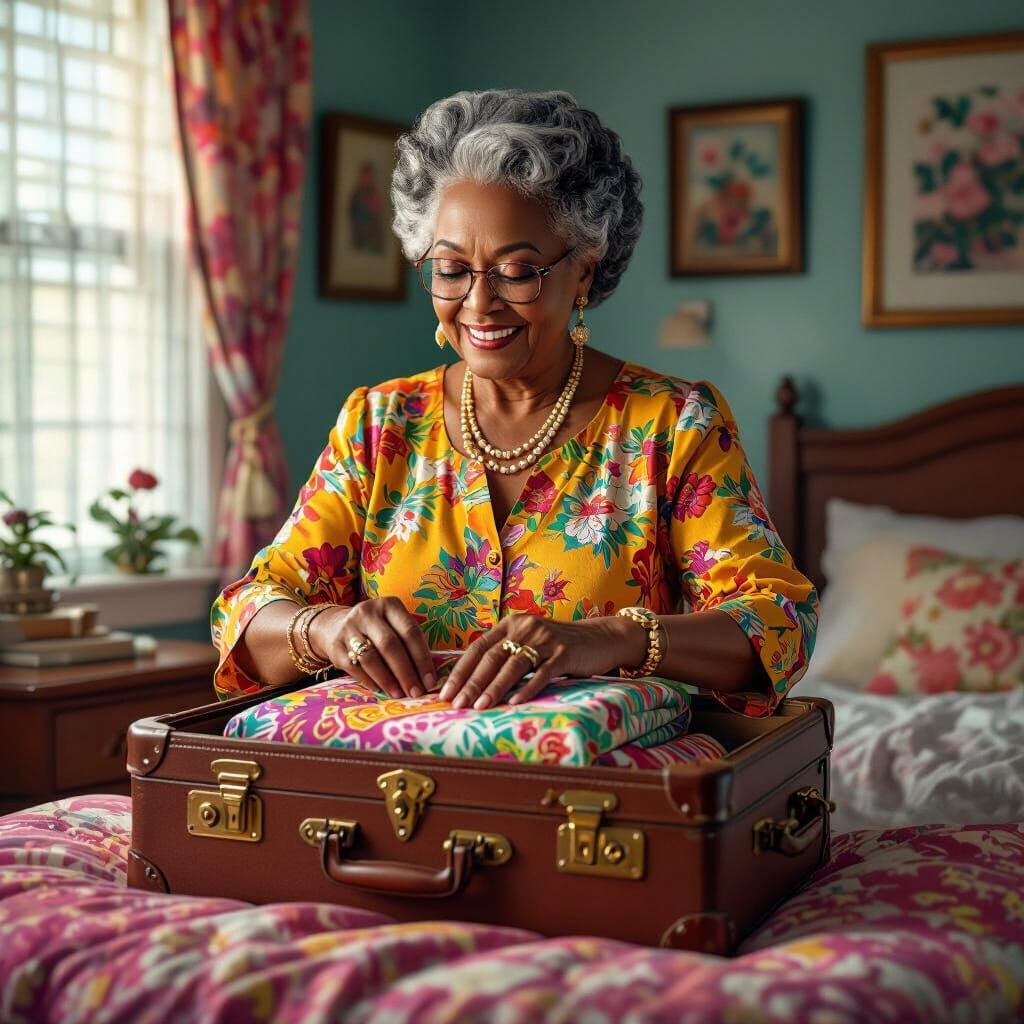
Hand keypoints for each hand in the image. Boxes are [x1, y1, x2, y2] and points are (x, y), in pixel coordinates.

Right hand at [308, 597, 434, 698]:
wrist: (335, 625)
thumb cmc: (378, 629)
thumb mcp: (394, 625)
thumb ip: (410, 643)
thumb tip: (428, 676)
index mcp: (389, 605)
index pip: (410, 632)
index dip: (422, 659)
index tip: (430, 681)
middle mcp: (368, 612)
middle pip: (390, 645)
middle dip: (406, 672)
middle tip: (416, 692)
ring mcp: (349, 628)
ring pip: (371, 658)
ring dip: (387, 680)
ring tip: (399, 693)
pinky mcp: (336, 646)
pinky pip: (355, 668)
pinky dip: (370, 681)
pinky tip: (381, 690)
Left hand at [438, 614, 645, 709]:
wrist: (600, 638)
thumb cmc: (558, 646)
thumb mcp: (528, 643)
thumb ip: (505, 654)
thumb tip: (471, 682)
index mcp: (510, 624)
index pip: (478, 648)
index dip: (460, 671)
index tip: (444, 692)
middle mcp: (525, 628)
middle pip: (491, 658)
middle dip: (472, 683)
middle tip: (456, 705)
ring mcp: (545, 639)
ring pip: (513, 666)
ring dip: (494, 688)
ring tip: (480, 707)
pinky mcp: (565, 652)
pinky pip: (542, 673)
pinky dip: (527, 689)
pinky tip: (514, 703)